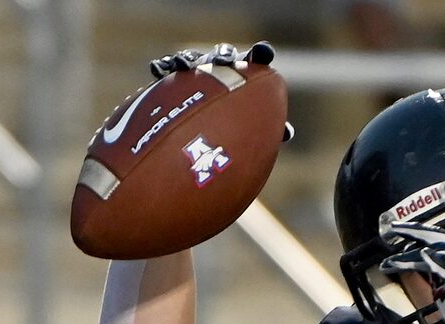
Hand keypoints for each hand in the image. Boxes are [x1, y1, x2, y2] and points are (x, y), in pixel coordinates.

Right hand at [148, 41, 290, 139]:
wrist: (192, 148)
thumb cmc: (228, 143)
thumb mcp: (248, 138)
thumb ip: (269, 132)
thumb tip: (288, 132)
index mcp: (240, 83)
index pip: (252, 64)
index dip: (259, 56)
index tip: (263, 53)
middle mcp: (218, 77)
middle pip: (222, 59)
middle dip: (222, 58)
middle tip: (223, 62)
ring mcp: (196, 78)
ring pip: (194, 60)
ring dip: (190, 60)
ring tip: (183, 64)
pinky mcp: (173, 85)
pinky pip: (166, 71)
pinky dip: (163, 67)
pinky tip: (156, 69)